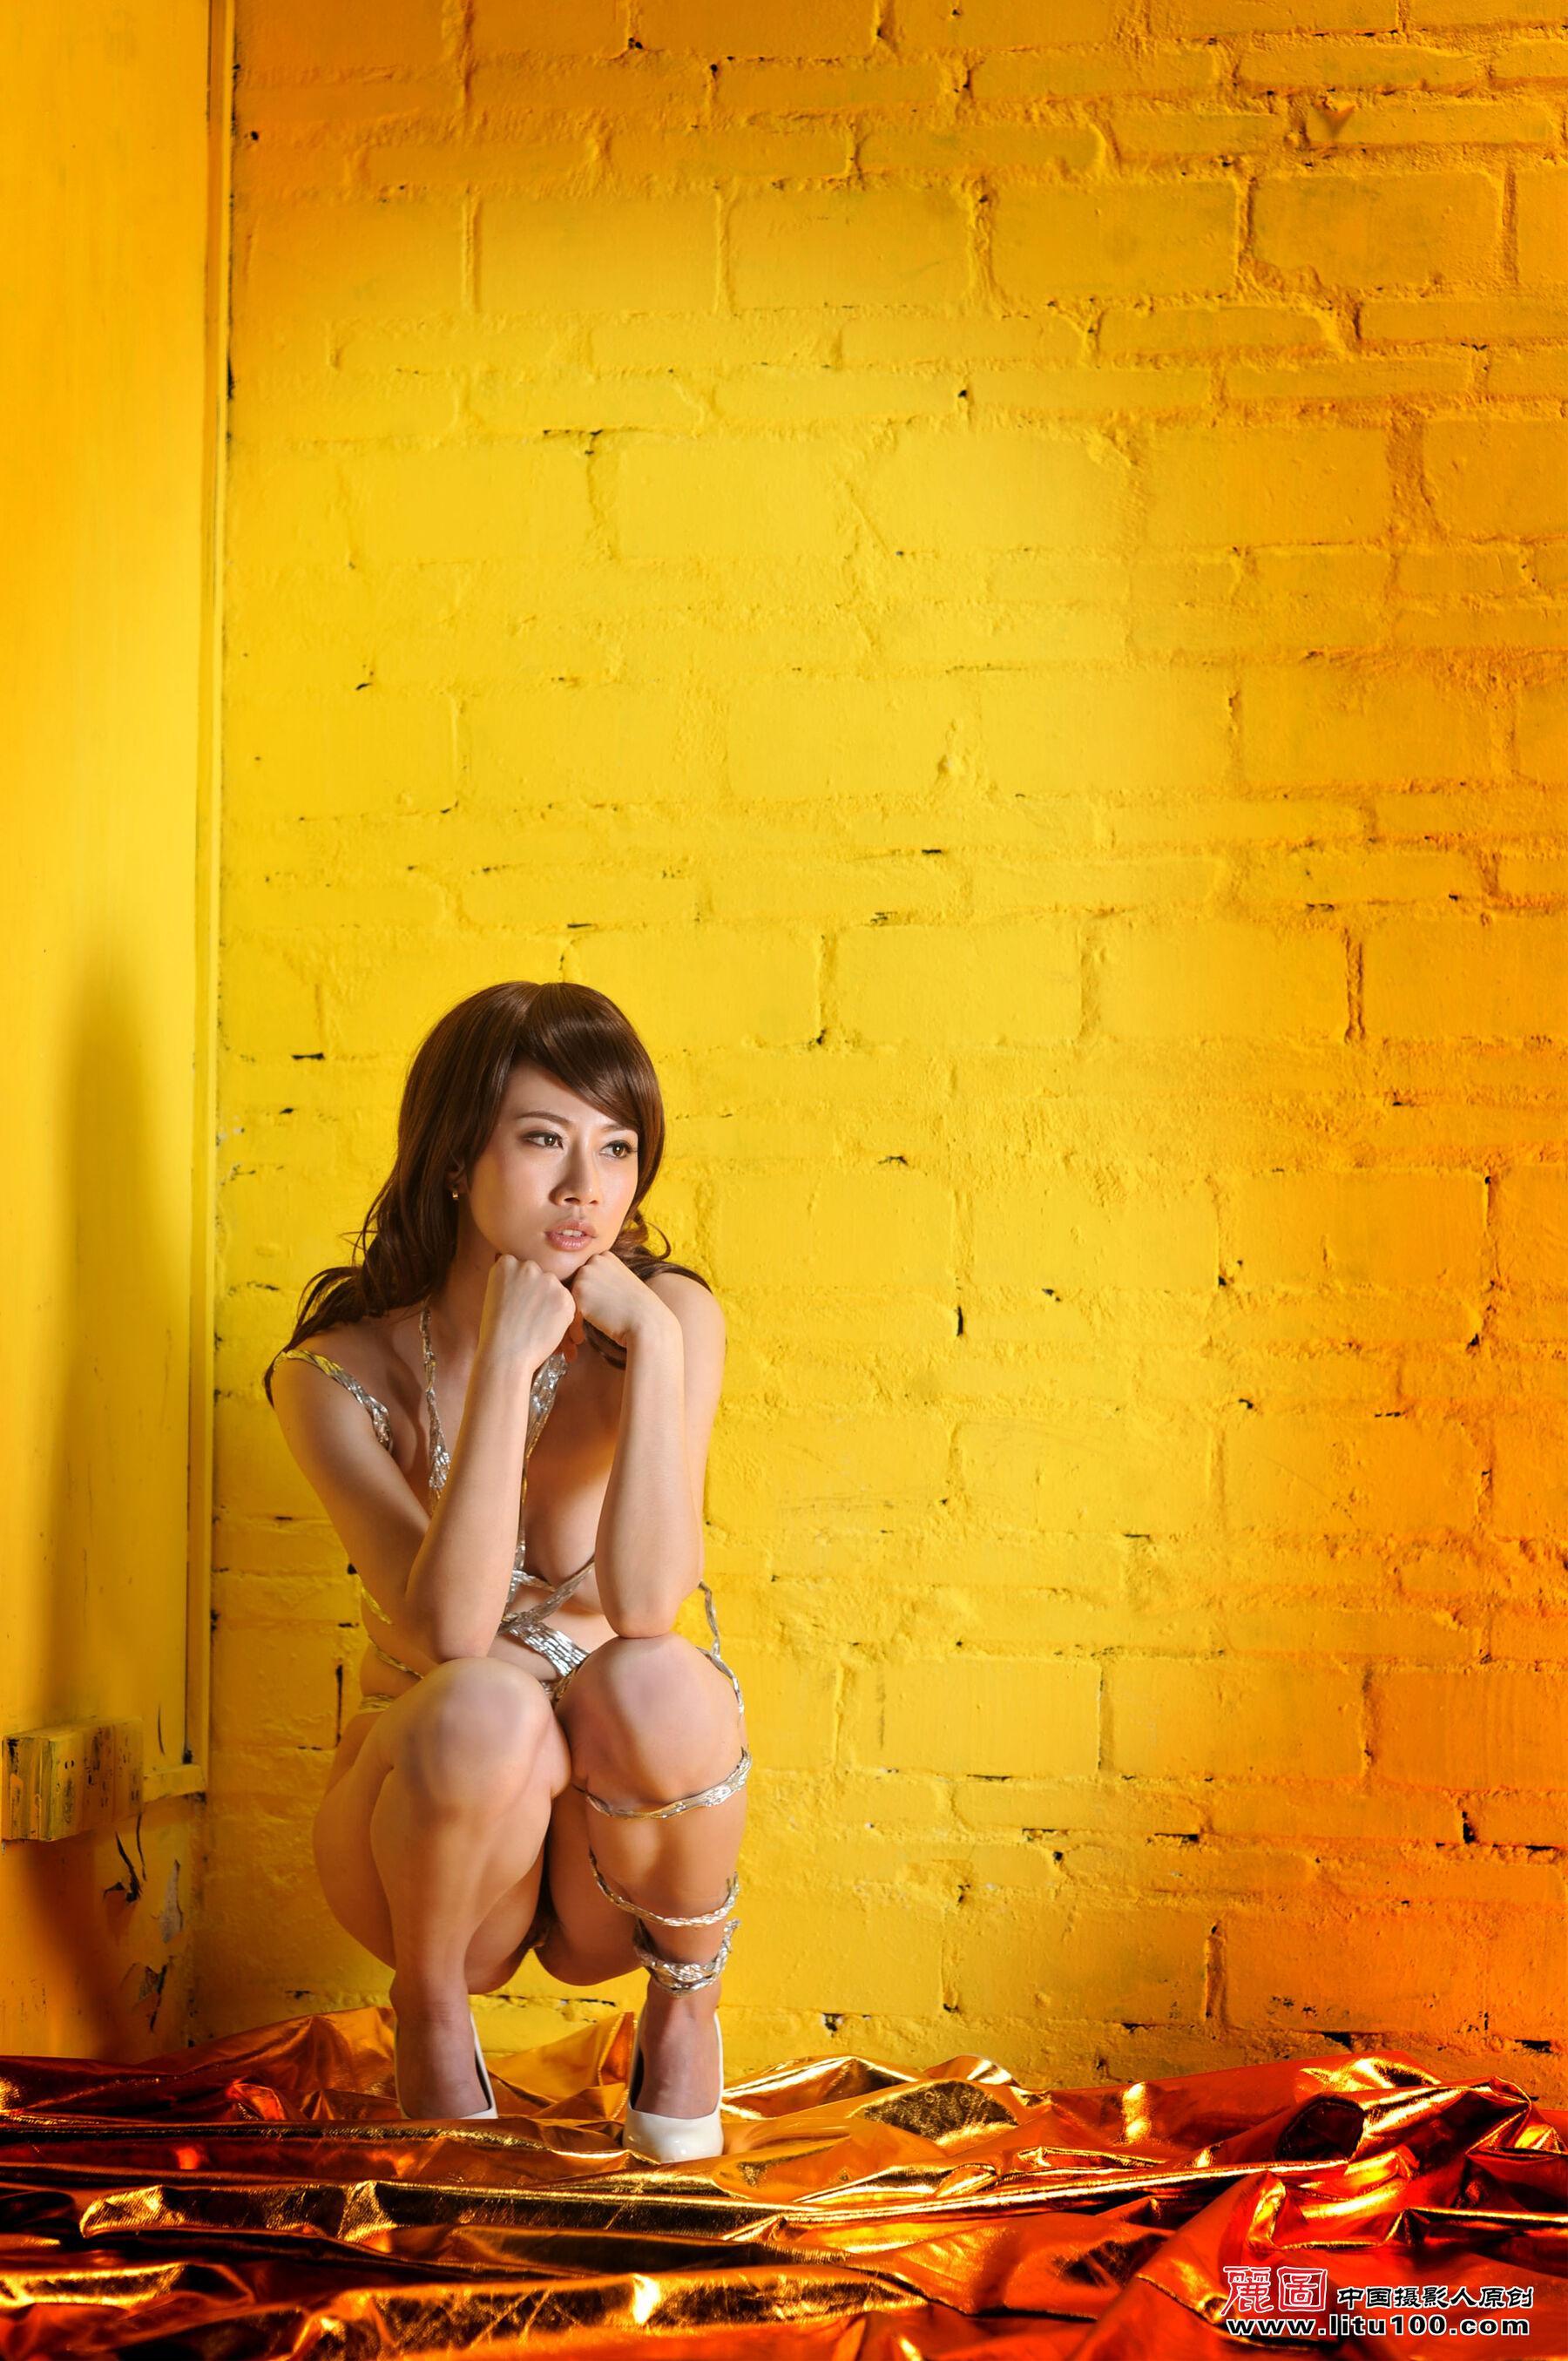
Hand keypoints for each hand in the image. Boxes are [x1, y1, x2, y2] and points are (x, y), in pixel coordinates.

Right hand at [477, 1254, 576, 1372]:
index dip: (521, 1287)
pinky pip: (567, 1303)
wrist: (505, 1354)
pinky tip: (545, 1328)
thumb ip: (512, 1280)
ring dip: (551, 1303)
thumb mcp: (495, 1294)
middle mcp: (529, 1266)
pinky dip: (561, 1316)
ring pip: (555, 1289)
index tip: (516, 1301)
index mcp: (507, 1263)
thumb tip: (528, 1277)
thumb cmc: (496, 1330)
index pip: (521, 1267)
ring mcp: (548, 1280)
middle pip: (540, 1275)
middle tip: (528, 1314)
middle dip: (538, 1292)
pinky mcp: (565, 1297)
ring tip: (536, 1323)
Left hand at [569, 1249, 670, 1346]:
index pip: (586, 1277)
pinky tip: (581, 1339)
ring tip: (578, 1336)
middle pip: (575, 1286)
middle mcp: (594, 1261)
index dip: (587, 1298)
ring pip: (569, 1299)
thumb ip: (603, 1280)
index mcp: (605, 1257)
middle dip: (577, 1307)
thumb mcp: (622, 1283)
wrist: (647, 1322)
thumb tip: (587, 1291)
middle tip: (581, 1328)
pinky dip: (573, 1327)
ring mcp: (585, 1274)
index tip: (591, 1315)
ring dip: (572, 1319)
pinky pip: (568, 1311)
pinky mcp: (579, 1292)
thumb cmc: (639, 1309)